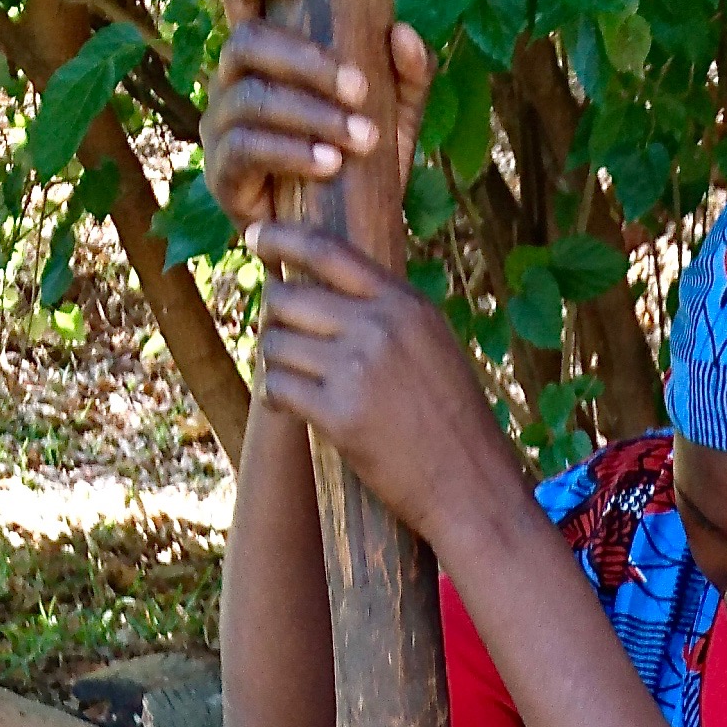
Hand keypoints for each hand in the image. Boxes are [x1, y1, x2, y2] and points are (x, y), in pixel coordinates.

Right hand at [204, 0, 436, 232]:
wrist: (346, 243)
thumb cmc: (362, 167)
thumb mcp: (395, 118)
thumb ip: (407, 77)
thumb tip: (403, 32)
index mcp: (264, 53)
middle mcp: (233, 81)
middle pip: (247, 42)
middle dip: (306, 61)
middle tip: (360, 87)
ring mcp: (221, 127)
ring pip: (251, 98)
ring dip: (310, 114)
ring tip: (361, 137)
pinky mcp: (222, 176)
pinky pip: (246, 150)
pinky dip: (292, 154)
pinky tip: (329, 164)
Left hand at [251, 219, 523, 547]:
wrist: (472, 488)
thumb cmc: (455, 425)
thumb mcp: (436, 347)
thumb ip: (391, 315)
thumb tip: (329, 292)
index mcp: (406, 305)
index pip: (328, 251)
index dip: (282, 239)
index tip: (255, 238)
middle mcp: (380, 327)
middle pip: (288, 297)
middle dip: (275, 318)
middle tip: (282, 341)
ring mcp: (358, 370)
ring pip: (276, 343)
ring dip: (274, 361)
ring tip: (291, 380)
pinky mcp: (340, 415)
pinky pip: (278, 387)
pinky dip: (274, 396)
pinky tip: (285, 406)